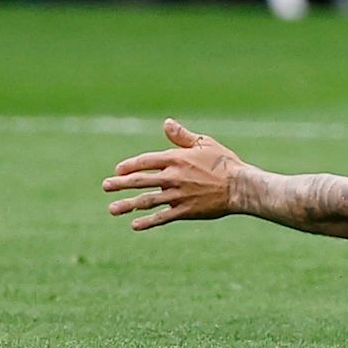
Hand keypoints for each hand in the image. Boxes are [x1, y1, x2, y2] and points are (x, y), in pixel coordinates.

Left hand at [102, 120, 248, 230]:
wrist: (241, 186)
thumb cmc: (225, 163)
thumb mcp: (205, 143)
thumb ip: (182, 136)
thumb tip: (166, 123)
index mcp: (177, 159)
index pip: (146, 161)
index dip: (130, 165)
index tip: (119, 170)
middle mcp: (173, 177)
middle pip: (140, 180)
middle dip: (120, 184)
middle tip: (106, 186)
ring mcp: (178, 195)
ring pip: (146, 200)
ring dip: (128, 204)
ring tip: (112, 209)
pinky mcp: (185, 210)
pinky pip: (161, 217)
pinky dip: (147, 221)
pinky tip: (134, 224)